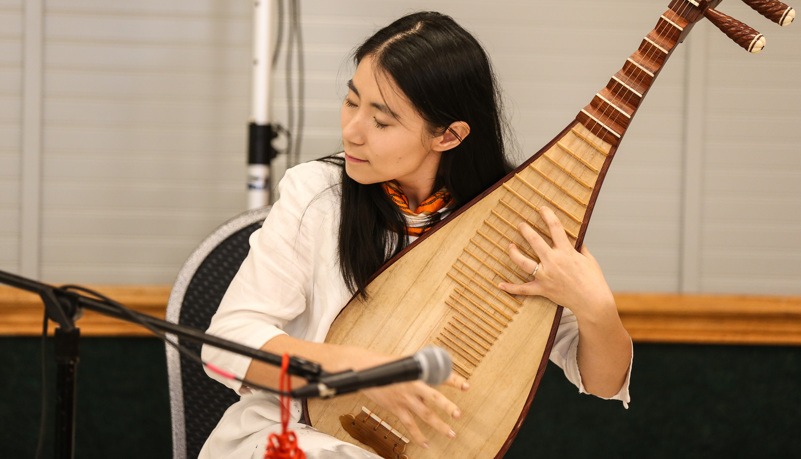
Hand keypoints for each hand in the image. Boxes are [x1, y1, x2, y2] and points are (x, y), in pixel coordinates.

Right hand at [361, 372, 468, 447]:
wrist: (365, 371)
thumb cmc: (385, 365)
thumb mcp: (406, 363)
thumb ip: (421, 367)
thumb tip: (434, 366)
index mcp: (417, 373)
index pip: (438, 375)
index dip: (453, 380)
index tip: (466, 386)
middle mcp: (412, 386)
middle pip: (433, 397)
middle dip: (447, 406)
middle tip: (458, 414)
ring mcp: (405, 399)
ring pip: (425, 414)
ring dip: (439, 425)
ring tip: (451, 433)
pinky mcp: (396, 408)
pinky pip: (409, 425)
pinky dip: (418, 436)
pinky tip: (426, 444)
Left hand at [498, 207, 614, 314]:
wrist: (593, 302)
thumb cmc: (594, 280)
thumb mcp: (589, 259)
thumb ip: (580, 248)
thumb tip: (574, 239)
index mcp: (566, 252)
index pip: (555, 228)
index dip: (548, 215)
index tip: (542, 209)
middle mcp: (553, 262)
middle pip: (535, 241)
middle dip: (526, 230)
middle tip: (520, 225)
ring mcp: (546, 276)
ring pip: (524, 263)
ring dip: (514, 253)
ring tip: (510, 246)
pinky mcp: (543, 289)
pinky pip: (524, 289)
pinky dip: (511, 288)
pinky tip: (500, 285)